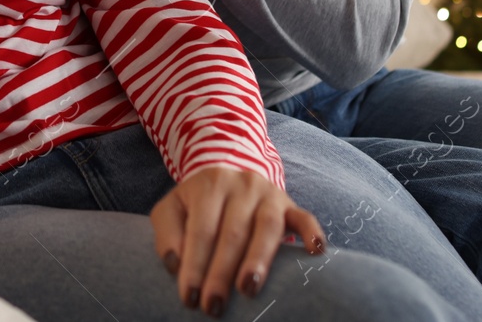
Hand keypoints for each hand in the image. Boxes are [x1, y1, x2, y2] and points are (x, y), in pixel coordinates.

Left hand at [151, 165, 322, 313]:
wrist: (228, 174)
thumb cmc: (197, 204)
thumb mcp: (173, 209)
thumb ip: (168, 234)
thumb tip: (175, 265)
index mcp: (209, 185)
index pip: (201, 229)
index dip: (194, 265)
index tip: (189, 298)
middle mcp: (242, 185)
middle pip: (233, 232)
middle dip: (221, 272)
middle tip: (213, 306)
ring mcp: (270, 194)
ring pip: (268, 227)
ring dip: (258, 259)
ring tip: (248, 288)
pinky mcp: (291, 205)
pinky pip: (305, 217)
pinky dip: (312, 233)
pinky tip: (314, 252)